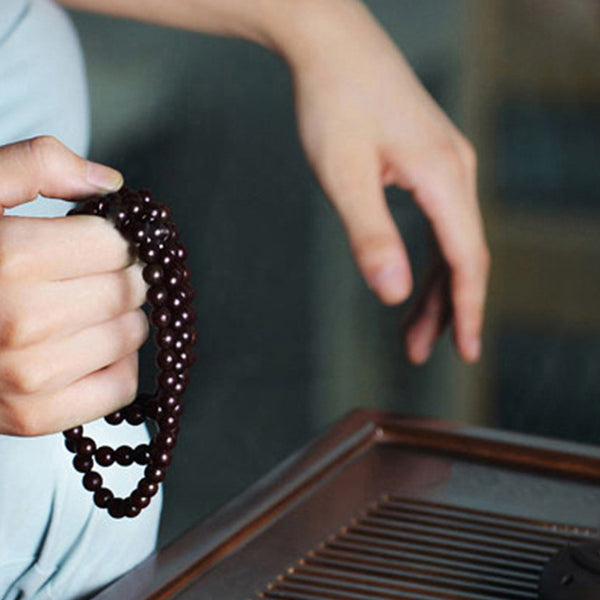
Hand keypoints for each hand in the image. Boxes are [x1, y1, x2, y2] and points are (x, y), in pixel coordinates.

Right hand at [0, 137, 146, 434]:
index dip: (117, 238)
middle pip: (129, 290)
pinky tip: (92, 349)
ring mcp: (32, 375)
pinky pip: (119, 389)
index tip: (101, 241)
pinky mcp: (34, 415)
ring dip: (122, 317)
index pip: (116, 244)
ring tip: (88, 308)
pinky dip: (119, 366)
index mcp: (9, 253)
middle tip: (95, 272)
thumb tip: (111, 182)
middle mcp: (27, 318)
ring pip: (132, 336)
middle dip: (123, 273)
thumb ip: (38, 161)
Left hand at [282, 0, 488, 363]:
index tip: (466, 353)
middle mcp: (457, 170)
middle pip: (462, 257)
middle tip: (417, 352)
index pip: (467, 260)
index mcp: (443, 177)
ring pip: (450, 242)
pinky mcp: (428, 161)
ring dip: (433, 289)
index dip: (468, 311)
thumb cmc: (335, 103)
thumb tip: (393, 292)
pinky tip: (411, 278)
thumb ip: (370, 235)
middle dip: (444, 310)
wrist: (332, 45)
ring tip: (410, 331)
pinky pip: (439, 222)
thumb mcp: (344, 175)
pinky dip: (427, 258)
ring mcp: (446, 164)